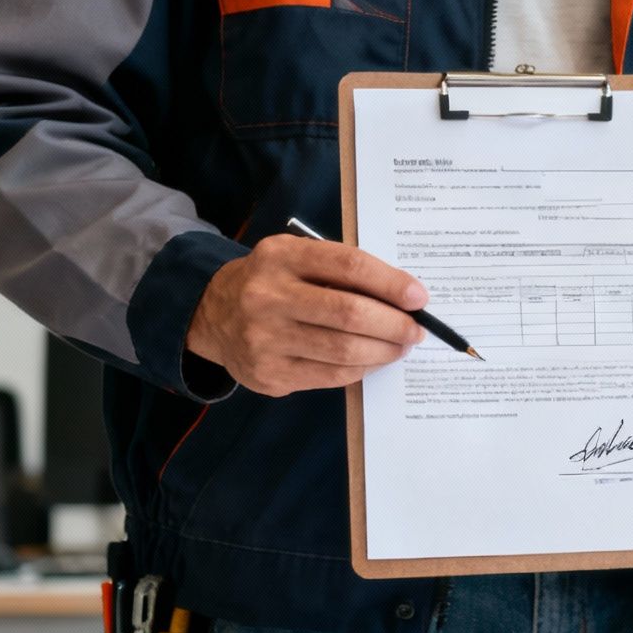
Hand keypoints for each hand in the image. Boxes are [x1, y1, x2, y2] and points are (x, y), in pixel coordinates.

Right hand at [185, 235, 426, 396]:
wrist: (213, 314)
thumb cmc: (273, 282)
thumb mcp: (298, 258)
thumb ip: (342, 271)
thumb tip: (405, 299)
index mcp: (280, 256)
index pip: (349, 266)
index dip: (391, 284)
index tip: (419, 298)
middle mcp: (267, 296)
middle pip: (349, 313)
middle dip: (395, 324)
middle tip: (416, 330)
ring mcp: (264, 339)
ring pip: (344, 350)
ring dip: (385, 351)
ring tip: (401, 346)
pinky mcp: (269, 373)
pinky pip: (332, 376)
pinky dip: (362, 368)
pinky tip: (374, 359)